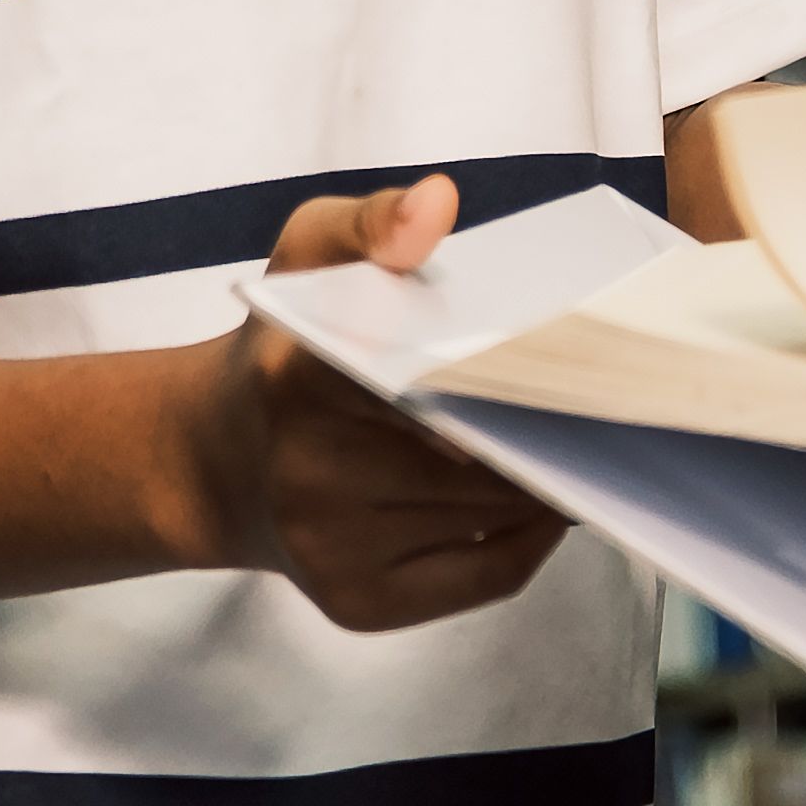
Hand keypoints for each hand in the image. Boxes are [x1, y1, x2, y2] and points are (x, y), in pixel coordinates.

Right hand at [182, 175, 576, 631]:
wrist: (211, 461)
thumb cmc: (283, 349)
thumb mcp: (308, 254)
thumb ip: (373, 222)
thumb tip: (439, 200)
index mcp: (296, 376)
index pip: (417, 379)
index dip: (495, 380)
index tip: (554, 368)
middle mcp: (308, 475)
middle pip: (478, 456)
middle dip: (541, 427)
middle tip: (594, 397)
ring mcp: (332, 551)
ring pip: (492, 514)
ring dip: (544, 480)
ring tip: (573, 439)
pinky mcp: (358, 606)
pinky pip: (489, 575)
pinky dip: (532, 536)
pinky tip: (542, 498)